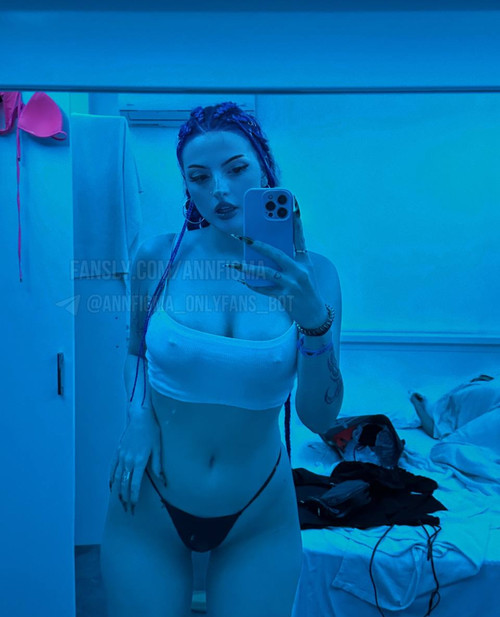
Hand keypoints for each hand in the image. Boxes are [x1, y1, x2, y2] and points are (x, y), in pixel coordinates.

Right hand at [109, 407, 165, 514]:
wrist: (140, 417)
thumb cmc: (151, 431)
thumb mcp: (158, 448)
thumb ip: (158, 465)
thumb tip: (162, 480)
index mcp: (139, 461)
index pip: (134, 484)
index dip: (134, 497)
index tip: (134, 506)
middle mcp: (128, 460)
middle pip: (124, 484)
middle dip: (125, 498)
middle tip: (128, 510)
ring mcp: (121, 456)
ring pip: (117, 478)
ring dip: (118, 491)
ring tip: (120, 502)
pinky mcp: (118, 452)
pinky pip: (112, 468)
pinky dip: (111, 479)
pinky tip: (112, 486)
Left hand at [229, 207, 326, 328]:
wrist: (315, 314)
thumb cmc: (305, 289)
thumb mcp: (302, 271)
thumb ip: (288, 259)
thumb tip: (263, 250)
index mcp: (304, 260)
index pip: (299, 237)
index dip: (296, 220)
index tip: (291, 204)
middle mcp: (300, 270)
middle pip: (277, 253)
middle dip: (258, 244)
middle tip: (242, 237)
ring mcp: (293, 284)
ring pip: (267, 272)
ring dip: (249, 267)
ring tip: (235, 263)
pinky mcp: (286, 297)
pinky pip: (265, 289)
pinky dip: (253, 285)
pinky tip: (243, 280)